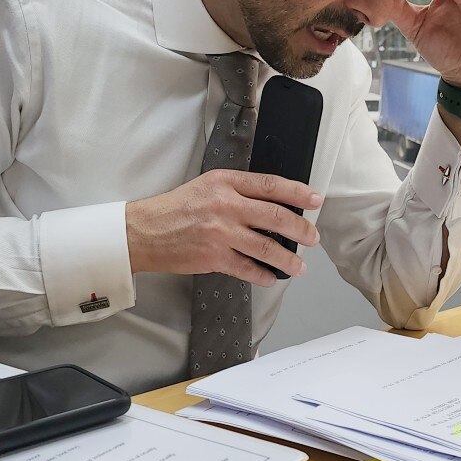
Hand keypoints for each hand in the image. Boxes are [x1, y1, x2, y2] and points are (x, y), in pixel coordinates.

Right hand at [126, 171, 321, 285]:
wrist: (145, 231)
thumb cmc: (175, 208)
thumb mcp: (206, 186)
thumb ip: (236, 190)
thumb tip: (270, 203)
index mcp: (225, 183)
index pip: (270, 185)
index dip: (297, 192)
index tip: (315, 199)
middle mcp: (226, 206)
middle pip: (275, 216)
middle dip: (300, 229)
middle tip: (313, 237)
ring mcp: (221, 233)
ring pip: (266, 247)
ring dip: (288, 259)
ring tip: (299, 265)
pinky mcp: (214, 257)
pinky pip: (247, 268)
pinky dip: (262, 275)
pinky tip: (271, 278)